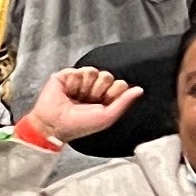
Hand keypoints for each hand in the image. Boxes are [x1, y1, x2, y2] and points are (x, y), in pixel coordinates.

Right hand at [25, 66, 143, 144]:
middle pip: (107, 75)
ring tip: (77, 97)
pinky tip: (68, 92)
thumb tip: (139, 90)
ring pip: (93, 70)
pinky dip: (74, 83)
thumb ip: (124, 102)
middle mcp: (93, 88)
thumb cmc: (79, 125)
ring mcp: (79, 81)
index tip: (103, 103)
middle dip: (99, 89)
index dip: (113, 92)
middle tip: (89, 101)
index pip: (119, 84)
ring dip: (86, 87)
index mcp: (104, 98)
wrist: (55, 124)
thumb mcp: (107, 116)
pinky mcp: (66, 76)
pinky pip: (79, 70)